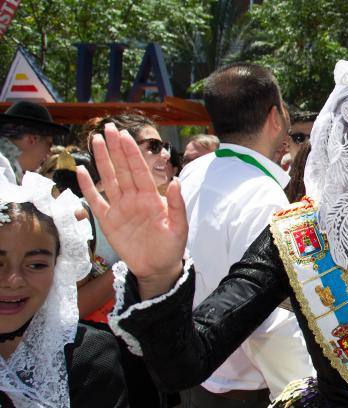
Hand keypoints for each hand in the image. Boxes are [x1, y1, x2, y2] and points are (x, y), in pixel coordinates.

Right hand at [77, 123, 186, 298]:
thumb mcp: (179, 227)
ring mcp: (120, 208)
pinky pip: (96, 201)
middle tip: (108, 128)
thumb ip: (177, 205)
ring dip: (102, 160)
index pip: (139, 170)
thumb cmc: (171, 246)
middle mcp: (134, 198)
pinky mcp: (109, 221)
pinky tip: (82, 172)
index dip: (131, 152)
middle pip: (122, 169)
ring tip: (94, 140)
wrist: (158, 267)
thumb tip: (177, 181)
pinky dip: (88, 187)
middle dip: (115, 148)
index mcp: (151, 197)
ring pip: (109, 179)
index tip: (125, 135)